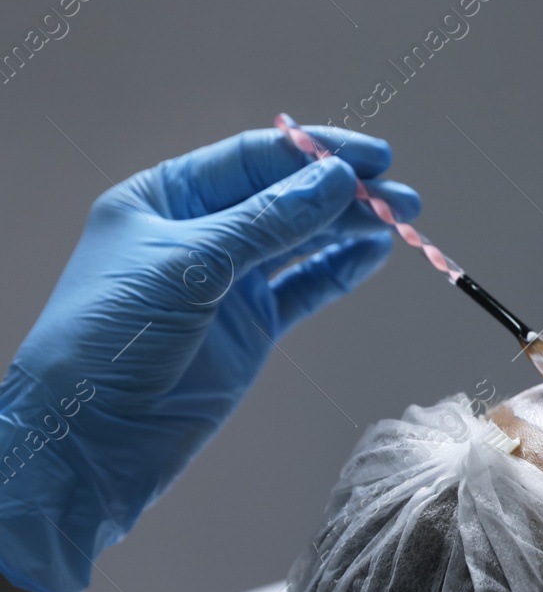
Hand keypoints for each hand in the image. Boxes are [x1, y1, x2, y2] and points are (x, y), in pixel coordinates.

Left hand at [0, 126, 418, 591]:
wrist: (92, 436)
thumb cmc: (111, 338)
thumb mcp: (189, 266)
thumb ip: (268, 222)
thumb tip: (335, 180)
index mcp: (165, 198)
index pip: (252, 159)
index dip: (314, 155)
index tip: (371, 157)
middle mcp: (199, 233)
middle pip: (285, 198)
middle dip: (344, 194)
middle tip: (401, 197)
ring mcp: (227, 282)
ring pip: (302, 241)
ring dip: (350, 229)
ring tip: (401, 220)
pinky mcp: (250, 326)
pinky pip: (305, 287)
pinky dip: (339, 270)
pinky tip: (373, 253)